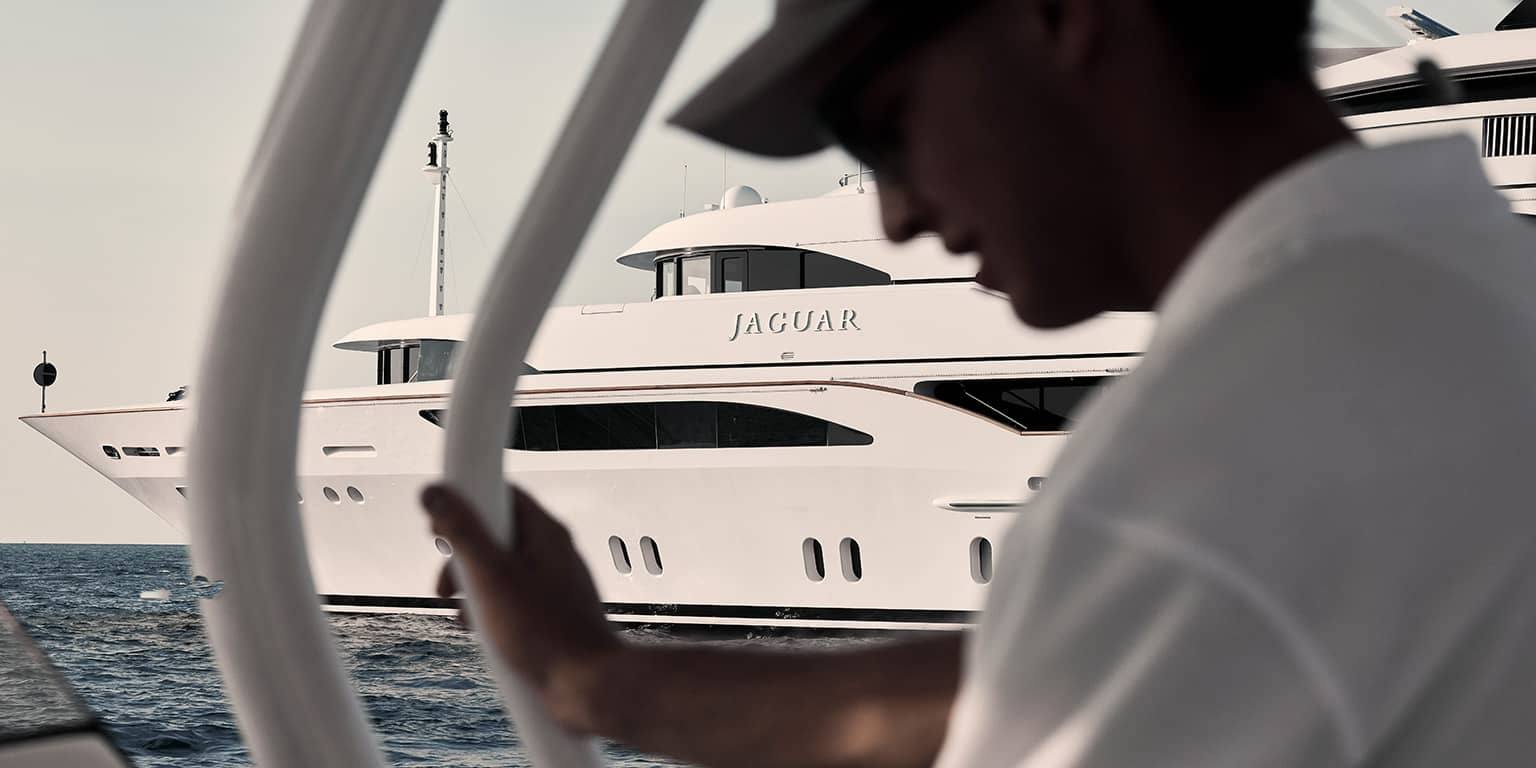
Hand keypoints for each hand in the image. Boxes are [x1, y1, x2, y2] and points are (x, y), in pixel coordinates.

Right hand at [422, 483, 619, 731]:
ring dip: (473, 587)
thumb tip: (437, 493)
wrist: (588, 686)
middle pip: (497, 534)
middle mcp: (553, 552)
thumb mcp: (491, 577)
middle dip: (463, 556)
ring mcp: (554, 583)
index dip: (465, 505)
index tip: (439, 529)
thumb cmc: (547, 634)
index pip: (500, 493)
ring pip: (502, 569)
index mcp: (545, 532)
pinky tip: (482, 630)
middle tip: (445, 582)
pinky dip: (492, 608)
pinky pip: (514, 597)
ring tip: (459, 611)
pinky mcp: (551, 611)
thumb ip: (462, 531)